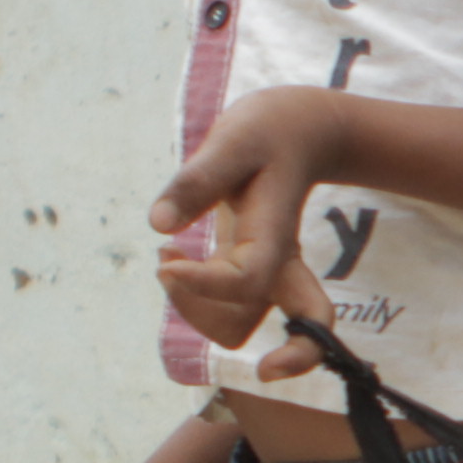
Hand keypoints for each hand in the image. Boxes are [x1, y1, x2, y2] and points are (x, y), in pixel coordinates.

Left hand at [153, 88, 344, 368]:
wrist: (304, 134)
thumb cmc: (271, 132)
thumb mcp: (234, 141)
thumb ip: (199, 179)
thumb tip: (158, 224)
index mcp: (275, 237)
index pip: (246, 283)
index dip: (202, 283)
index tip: (166, 255)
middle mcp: (276, 268)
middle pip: (244, 326)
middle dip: (198, 311)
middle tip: (171, 267)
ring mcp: (264, 276)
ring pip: (231, 329)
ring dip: (191, 308)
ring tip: (170, 259)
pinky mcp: (246, 273)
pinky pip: (222, 311)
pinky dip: (191, 298)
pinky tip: (176, 258)